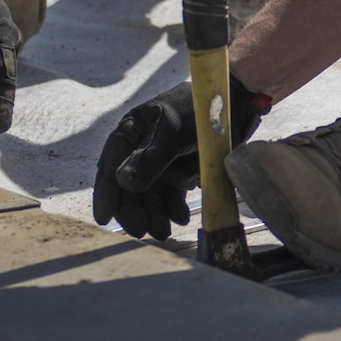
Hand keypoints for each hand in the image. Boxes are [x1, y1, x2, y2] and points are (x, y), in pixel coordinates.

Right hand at [93, 75, 267, 239]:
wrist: (236, 108)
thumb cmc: (198, 109)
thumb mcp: (173, 129)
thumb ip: (150, 156)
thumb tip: (122, 182)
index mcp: (131, 132)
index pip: (111, 165)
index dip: (105, 192)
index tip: (104, 217)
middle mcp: (140, 150)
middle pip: (128, 187)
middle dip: (133, 210)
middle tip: (141, 230)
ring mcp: (159, 165)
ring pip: (148, 197)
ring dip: (153, 216)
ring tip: (163, 232)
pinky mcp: (178, 175)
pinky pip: (169, 199)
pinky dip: (172, 211)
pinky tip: (181, 217)